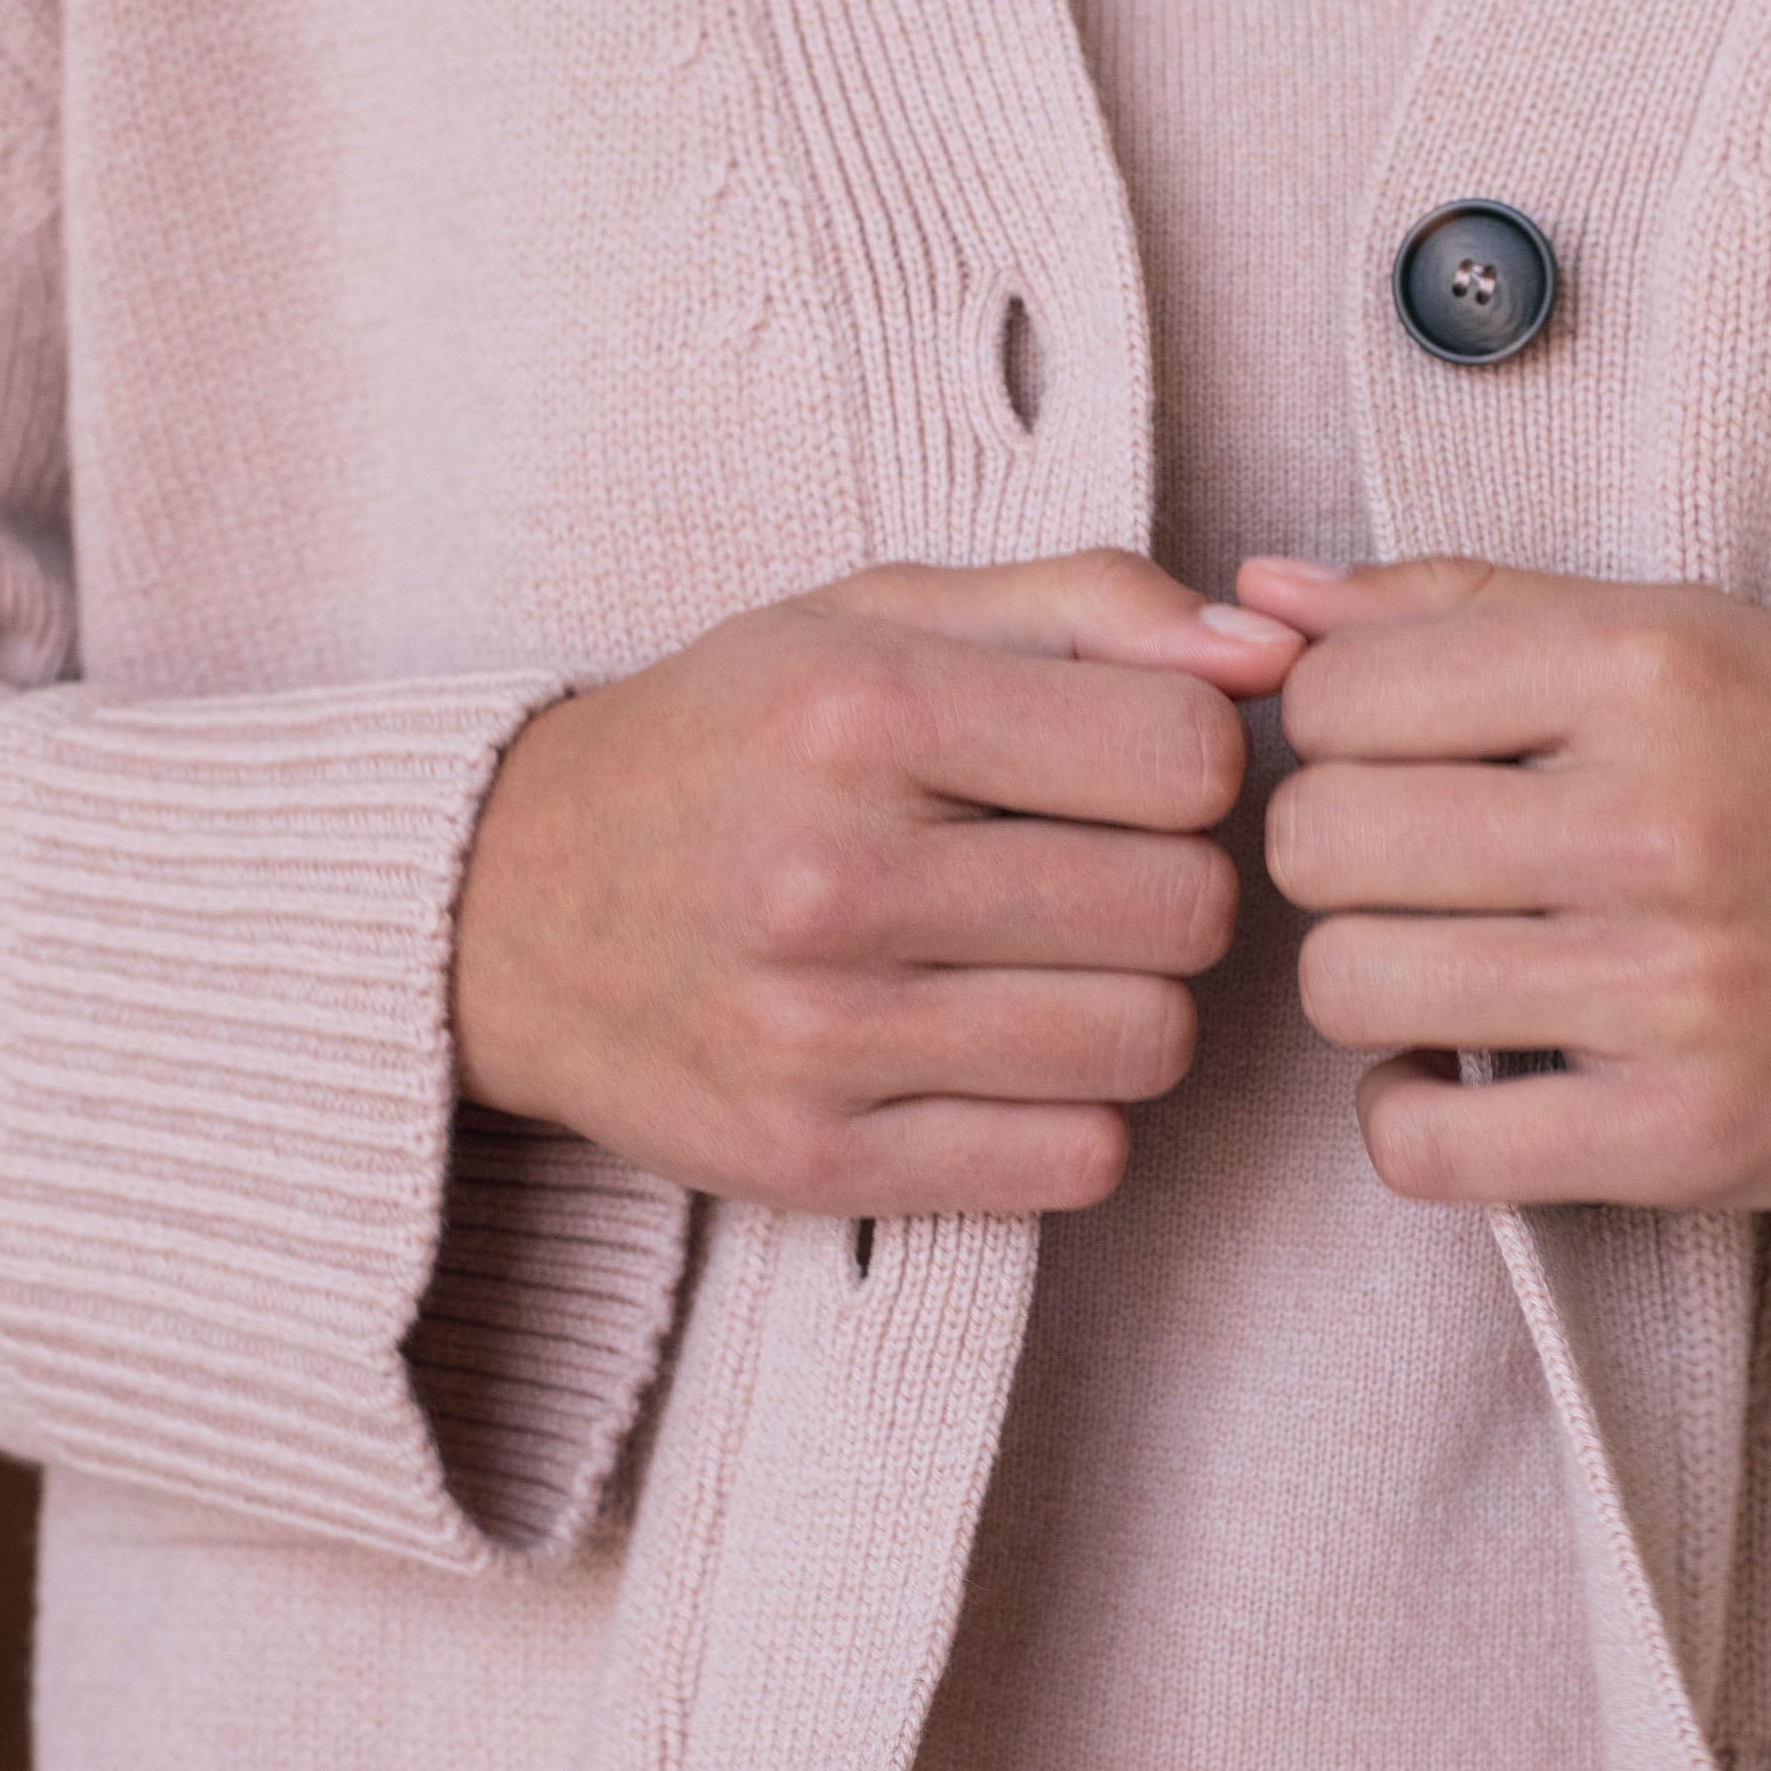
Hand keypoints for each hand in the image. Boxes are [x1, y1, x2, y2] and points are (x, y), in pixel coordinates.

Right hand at [453, 553, 1302, 1213]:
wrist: (495, 907)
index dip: (1191, 757)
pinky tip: (1007, 1053)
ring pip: (1150, 1043)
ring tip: (1051, 962)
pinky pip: (1076, 1159)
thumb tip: (1275, 653)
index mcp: (860, 710)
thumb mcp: (877, 618)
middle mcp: (830, 875)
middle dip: (1172, 884)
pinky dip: (1076, 1111)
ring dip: (1135, 1003)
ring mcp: (816, 1036)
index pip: (1190, 754)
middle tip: (1092, 870)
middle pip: (1188, 909)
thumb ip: (1087, 607)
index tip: (1125, 765)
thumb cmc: (727, 741)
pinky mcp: (812, 1163)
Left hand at [1250, 555, 1770, 1211]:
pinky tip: (1466, 1075)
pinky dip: (1410, 1118)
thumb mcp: (1690, 635)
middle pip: (1318, 842)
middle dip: (1338, 863)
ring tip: (1449, 969)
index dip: (1338, 734)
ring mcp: (1672, 989)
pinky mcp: (1683, 1138)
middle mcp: (1657, 818)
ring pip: (1348, 987)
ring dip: (1371, 987)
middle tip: (1417, 877)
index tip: (1405, 766)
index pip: (1336, 695)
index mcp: (1649, 667)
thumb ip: (1465, 607)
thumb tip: (1258, 593)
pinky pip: (1423, 1144)